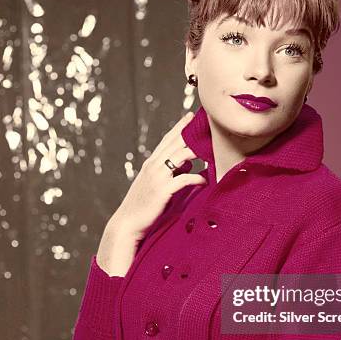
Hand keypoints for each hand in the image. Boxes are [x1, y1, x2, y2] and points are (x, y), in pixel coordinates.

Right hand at [109, 111, 205, 242]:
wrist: (128, 223)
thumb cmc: (144, 205)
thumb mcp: (156, 184)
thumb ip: (171, 172)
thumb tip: (187, 164)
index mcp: (151, 163)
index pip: (167, 140)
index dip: (179, 127)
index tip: (190, 116)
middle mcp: (154, 166)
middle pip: (175, 143)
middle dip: (191, 132)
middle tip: (206, 124)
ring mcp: (158, 177)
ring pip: (180, 156)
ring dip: (197, 151)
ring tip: (212, 149)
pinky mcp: (163, 191)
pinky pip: (184, 179)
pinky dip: (196, 178)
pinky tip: (205, 180)